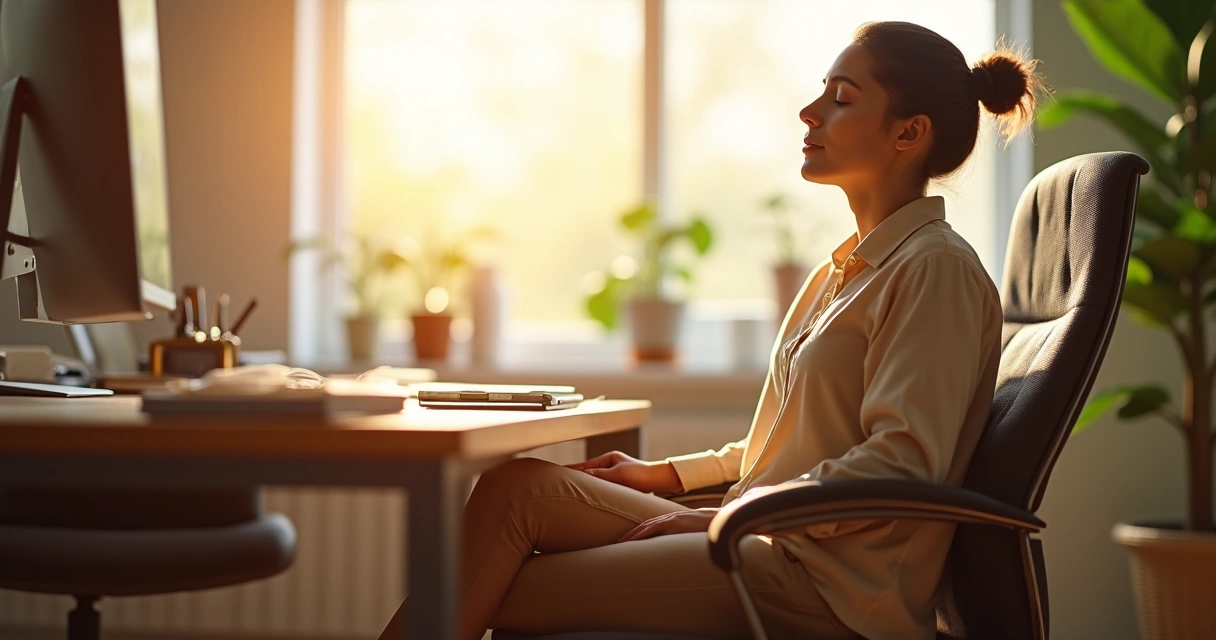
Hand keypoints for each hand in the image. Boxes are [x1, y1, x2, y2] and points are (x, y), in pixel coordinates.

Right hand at [565, 451, 683, 493]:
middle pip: (588, 472)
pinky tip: (589, 496)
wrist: (658, 480)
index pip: (586, 465)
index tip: (559, 472)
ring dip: (586, 485)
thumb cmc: (641, 474)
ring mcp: (614, 475)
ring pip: (595, 481)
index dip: (573, 469)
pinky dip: (595, 490)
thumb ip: (601, 474)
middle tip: (559, 482)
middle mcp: (610, 465)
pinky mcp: (619, 485)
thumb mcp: (619, 473)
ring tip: (570, 490)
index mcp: (609, 458)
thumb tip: (583, 474)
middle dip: (576, 477)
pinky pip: (602, 487)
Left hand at [618, 508, 718, 541]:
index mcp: (671, 520)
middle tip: (615, 544)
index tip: (623, 542)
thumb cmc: (707, 528)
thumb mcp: (690, 531)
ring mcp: (672, 520)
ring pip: (646, 527)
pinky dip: (644, 533)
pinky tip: (636, 539)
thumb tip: (673, 547)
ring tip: (620, 543)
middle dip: (629, 535)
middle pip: (643, 526)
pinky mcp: (677, 524)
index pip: (648, 526)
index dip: (635, 533)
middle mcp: (669, 518)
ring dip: (632, 535)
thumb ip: (680, 536)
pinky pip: (657, 528)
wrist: (721, 520)